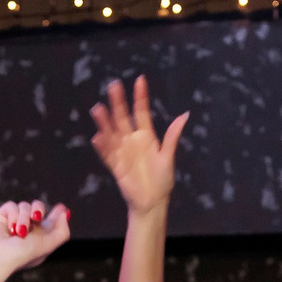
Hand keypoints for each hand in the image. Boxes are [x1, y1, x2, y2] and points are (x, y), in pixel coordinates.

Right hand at [0, 199, 69, 274]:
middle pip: (38, 208)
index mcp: (39, 240)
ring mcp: (13, 223)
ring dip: (24, 218)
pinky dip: (13, 216)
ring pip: (25, 206)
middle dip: (39, 209)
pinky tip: (9, 228)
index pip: (50, 223)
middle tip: (36, 216)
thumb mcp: (47, 246)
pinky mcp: (1, 217)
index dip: (56, 214)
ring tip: (18, 233)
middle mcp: (27, 231)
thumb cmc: (20, 255)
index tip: (61, 207)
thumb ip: (62, 232)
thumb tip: (65, 213)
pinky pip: (11, 206)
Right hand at [89, 75, 187, 216]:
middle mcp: (132, 140)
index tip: (140, 80)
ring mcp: (122, 152)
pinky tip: (97, 137)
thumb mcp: (168, 157)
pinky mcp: (116, 166)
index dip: (140, 96)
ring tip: (98, 109)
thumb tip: (184, 114)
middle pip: (123, 118)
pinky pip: (107, 154)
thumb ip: (172, 136)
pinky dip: (102, 147)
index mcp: (146, 136)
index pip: (142, 111)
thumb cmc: (162, 180)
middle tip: (113, 86)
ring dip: (105, 122)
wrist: (152, 202)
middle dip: (118, 102)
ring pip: (112, 133)